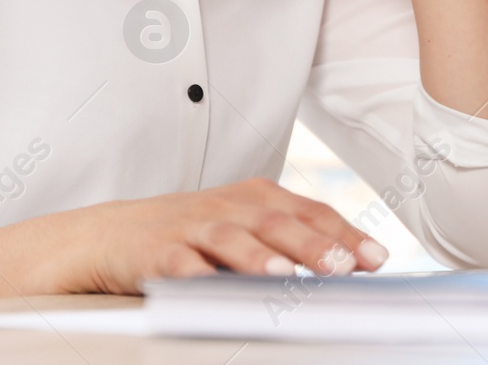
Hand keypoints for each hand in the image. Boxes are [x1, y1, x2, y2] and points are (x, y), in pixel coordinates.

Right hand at [45, 178, 388, 293]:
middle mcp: (227, 208)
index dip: (344, 234)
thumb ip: (289, 241)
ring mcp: (191, 228)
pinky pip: (180, 264)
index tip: (376, 259)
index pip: (309, 212)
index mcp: (255, 198)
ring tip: (287, 277)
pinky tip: (215, 289)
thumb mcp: (242, 227)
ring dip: (261, 257)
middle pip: (277, 222)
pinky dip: (199, 276)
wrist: (110, 234)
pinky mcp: (156, 252)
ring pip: (231, 239)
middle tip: (344, 266)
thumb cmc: (189, 233)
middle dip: (314, 244)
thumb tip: (347, 267)